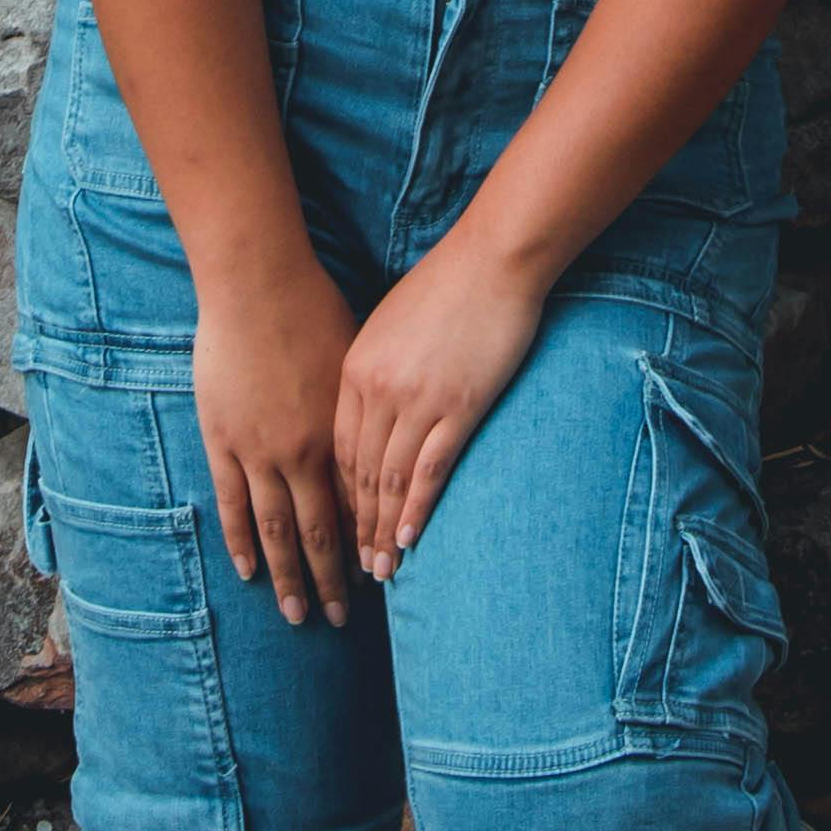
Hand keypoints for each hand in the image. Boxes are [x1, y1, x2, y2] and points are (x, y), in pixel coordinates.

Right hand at [191, 244, 361, 628]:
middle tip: (342, 619)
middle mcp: (304, 453)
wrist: (258, 283)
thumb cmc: (314, 307)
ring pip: (278, 530)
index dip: (366, 543)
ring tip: (298, 615)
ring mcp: (259, 451)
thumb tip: (384, 426)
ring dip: (290, 577)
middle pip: (322, 531)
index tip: (377, 576)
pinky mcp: (223, 440)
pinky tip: (251, 573)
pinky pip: (233, 503)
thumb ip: (362, 402)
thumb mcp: (356, 357)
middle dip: (333, 579)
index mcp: (340, 432)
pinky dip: (242, 542)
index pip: (358, 505)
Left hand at [336, 227, 555, 574]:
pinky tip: (410, 539)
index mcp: (356, 370)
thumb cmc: (445, 288)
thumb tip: (370, 410)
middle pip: (359, 474)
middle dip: (355, 528)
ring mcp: (418, 400)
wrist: (492, 260)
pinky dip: (417, 508)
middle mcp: (378, 390)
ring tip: (382, 571)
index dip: (341, 498)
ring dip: (383, 530)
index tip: (341, 532)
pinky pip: (430, 468)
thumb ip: (374, 370)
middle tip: (355, 571)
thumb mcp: (389, 327)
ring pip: (391, 480)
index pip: (339, 451)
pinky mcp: (459, 406)